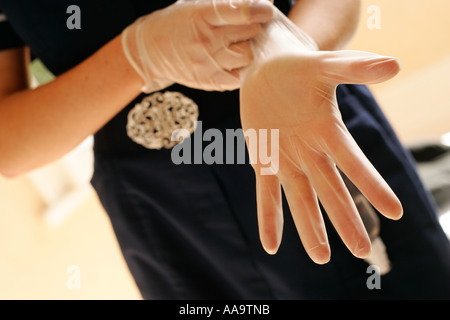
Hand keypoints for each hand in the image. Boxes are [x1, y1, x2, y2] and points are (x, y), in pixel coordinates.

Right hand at [121, 0, 273, 92]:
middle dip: (254, 27)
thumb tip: (265, 2)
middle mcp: (204, 41)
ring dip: (249, 48)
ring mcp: (207, 63)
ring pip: (247, 55)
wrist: (152, 51)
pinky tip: (233, 59)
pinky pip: (240, 75)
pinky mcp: (210, 81)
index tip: (267, 11)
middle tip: (248, 26)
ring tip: (239, 43)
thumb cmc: (180, 22)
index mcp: (200, 15)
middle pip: (248, 33)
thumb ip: (229, 4)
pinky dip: (241, 67)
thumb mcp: (197, 5)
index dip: (258, 10)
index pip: (237, 11)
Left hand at [240, 8, 402, 263]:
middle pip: (329, 189)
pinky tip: (271, 245)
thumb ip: (355, 68)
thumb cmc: (300, 66)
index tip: (394, 212)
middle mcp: (310, 151)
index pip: (352, 162)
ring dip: (309, 226)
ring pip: (300, 198)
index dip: (371, 185)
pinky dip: (269, 217)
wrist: (266, 68)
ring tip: (321, 257)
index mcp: (327, 130)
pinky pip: (265, 192)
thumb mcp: (326, 64)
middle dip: (344, 218)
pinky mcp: (262, 159)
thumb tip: (394, 65)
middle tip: (361, 251)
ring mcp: (286, 158)